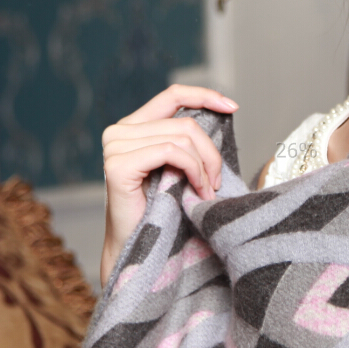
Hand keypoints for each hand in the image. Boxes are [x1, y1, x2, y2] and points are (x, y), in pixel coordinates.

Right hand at [101, 85, 237, 286]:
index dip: (205, 95)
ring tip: (206, 192)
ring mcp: (115, 146)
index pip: (172, 95)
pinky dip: (193, 170)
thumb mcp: (179, 168)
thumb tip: (223, 111)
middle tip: (216, 184)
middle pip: (185, 122)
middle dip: (210, 153)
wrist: (140, 252)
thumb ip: (187, 141)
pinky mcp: (118, 164)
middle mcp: (119, 131)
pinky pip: (171, 152)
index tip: (233, 107)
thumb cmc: (163, 213)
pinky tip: (197, 191)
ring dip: (204, 167)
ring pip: (181, 137)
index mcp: (133, 127)